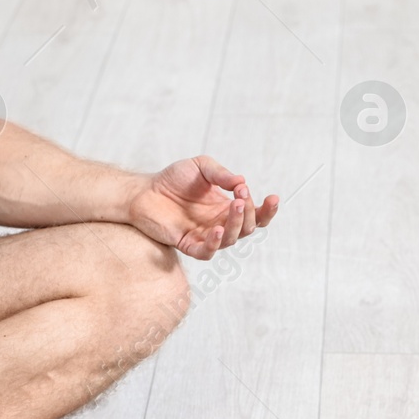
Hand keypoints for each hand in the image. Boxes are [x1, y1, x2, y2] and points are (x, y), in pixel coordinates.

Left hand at [128, 155, 279, 259]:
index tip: (273, 197)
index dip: (267, 210)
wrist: (144, 190)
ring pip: (231, 240)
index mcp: (226, 208)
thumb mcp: (201, 167)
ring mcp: (205, 235)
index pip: (255, 215)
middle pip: (247, 228)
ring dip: (237, 224)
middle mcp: (219, 224)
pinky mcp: (188, 244)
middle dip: (251, 212)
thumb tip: (242, 182)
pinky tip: (217, 229)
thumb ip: (221, 174)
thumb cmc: (173, 179)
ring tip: (236, 206)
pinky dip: (215, 243)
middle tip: (242, 195)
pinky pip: (207, 251)